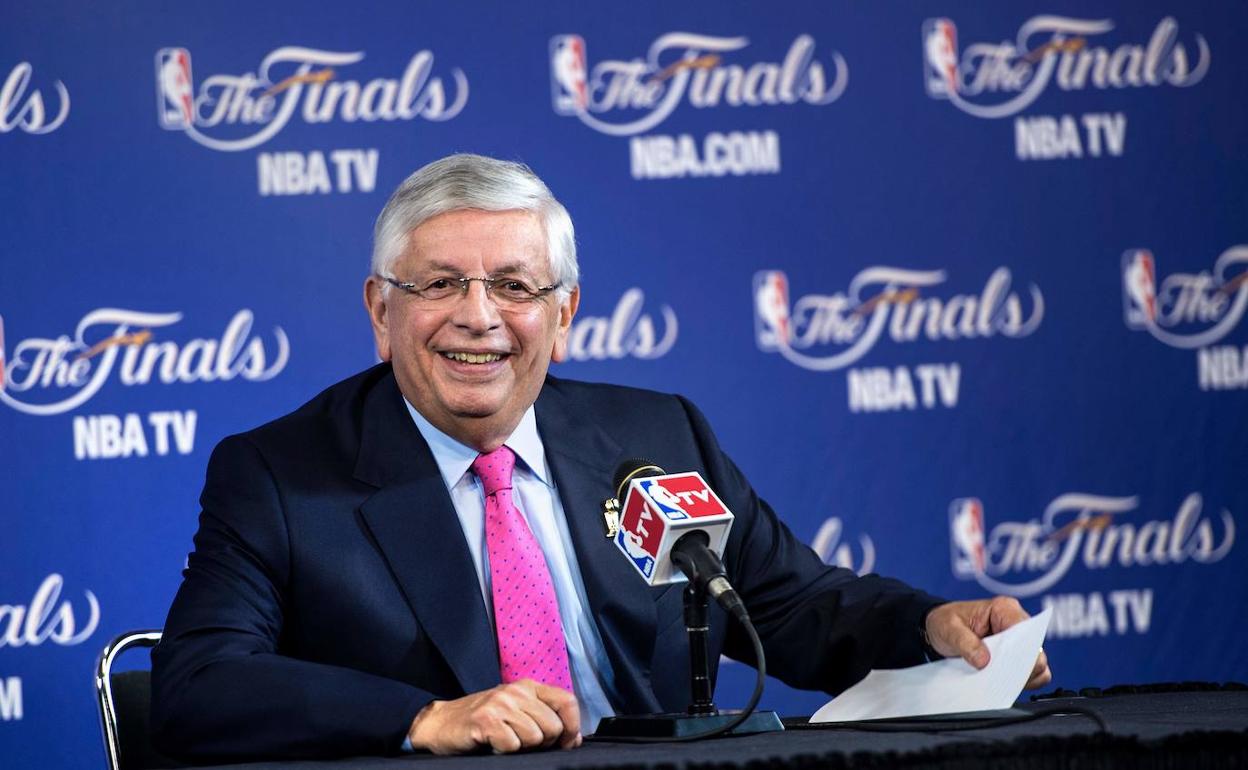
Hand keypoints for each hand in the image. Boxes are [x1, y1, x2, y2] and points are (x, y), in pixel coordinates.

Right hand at [407, 679, 581, 754]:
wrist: (441, 723)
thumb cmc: (483, 720)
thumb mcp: (517, 711)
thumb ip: (544, 718)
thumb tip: (574, 739)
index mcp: (528, 687)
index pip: (567, 701)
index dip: (572, 726)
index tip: (567, 742)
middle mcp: (516, 692)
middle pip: (553, 726)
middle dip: (544, 743)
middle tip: (523, 742)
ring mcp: (501, 705)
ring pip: (535, 738)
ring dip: (522, 747)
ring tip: (506, 740)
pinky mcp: (486, 721)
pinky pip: (512, 745)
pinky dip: (504, 751)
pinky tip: (493, 744)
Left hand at [924, 596, 1051, 688]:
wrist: (939, 629)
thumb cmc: (945, 622)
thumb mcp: (948, 629)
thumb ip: (965, 643)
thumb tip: (984, 661)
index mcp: (1004, 608)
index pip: (1026, 632)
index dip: (1020, 652)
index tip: (1005, 668)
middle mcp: (1017, 622)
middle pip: (1035, 652)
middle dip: (1019, 668)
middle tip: (997, 678)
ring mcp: (1020, 641)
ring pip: (1037, 666)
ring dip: (1020, 677)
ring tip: (997, 681)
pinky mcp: (1018, 657)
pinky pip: (1033, 675)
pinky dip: (1022, 682)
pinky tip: (1003, 684)